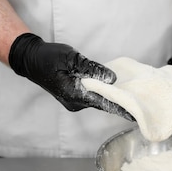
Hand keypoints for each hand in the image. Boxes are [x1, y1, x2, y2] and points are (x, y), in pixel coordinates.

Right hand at [8, 33, 132, 119]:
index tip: (135, 114)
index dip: (120, 108)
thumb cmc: (48, 56)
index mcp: (74, 94)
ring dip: (112, 99)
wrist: (31, 60)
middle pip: (102, 105)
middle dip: (120, 105)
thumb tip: (112, 78)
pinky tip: (116, 92)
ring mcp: (74, 101)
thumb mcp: (71, 58)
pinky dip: (104, 95)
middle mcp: (75, 102)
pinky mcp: (74, 97)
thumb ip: (92, 68)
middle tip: (141, 107)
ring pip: (98, 101)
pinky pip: (93, 97)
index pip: (103, 103)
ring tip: (133, 100)